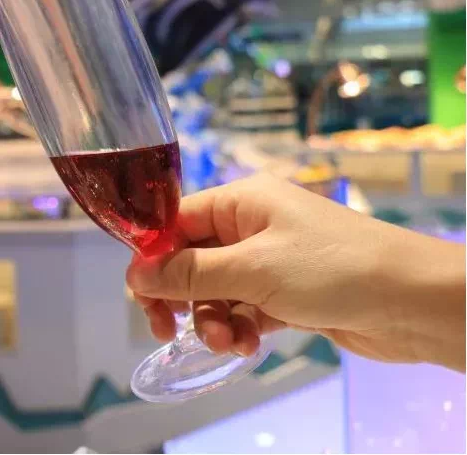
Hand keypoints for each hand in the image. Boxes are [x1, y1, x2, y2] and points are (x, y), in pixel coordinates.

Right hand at [126, 174, 464, 370]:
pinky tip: (247, 346)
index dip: (154, 258)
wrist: (413, 302)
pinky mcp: (286, 293)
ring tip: (228, 343)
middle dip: (183, 298)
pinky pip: (243, 308)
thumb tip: (134, 274)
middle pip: (191, 260)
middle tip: (167, 330)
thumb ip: (190, 274)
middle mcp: (250, 225)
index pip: (175, 223)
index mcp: (240, 201)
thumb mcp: (253, 269)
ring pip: (216, 291)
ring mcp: (270, 260)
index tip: (143, 297)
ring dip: (212, 320)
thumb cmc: (332, 269)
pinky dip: (238, 328)